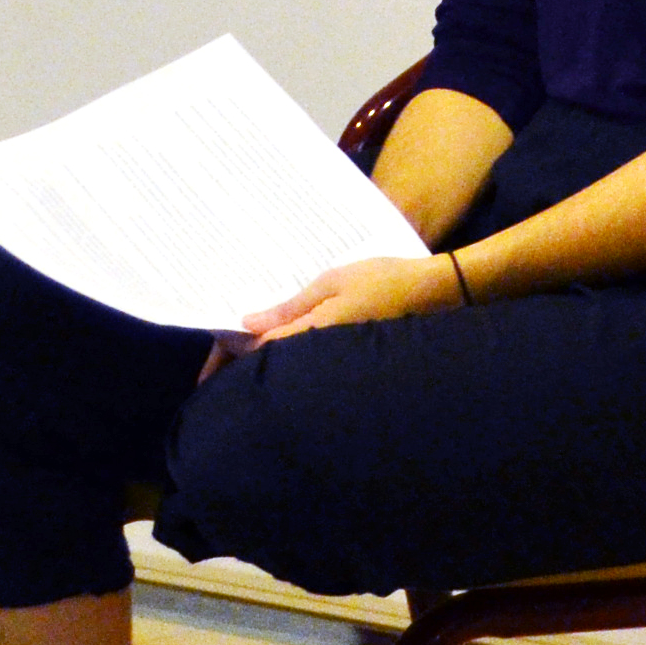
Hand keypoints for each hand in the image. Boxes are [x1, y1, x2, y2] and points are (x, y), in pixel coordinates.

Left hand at [238, 254, 460, 345]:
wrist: (433, 293)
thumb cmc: (382, 279)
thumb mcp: (332, 282)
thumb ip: (289, 307)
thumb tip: (248, 323)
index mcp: (314, 334)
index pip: (261, 351)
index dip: (231, 352)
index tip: (212, 354)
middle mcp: (322, 354)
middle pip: (272, 365)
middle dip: (243, 365)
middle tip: (216, 362)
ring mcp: (336, 357)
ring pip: (289, 365)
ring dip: (265, 361)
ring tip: (241, 350)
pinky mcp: (345, 355)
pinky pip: (308, 358)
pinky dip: (289, 353)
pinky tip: (281, 343)